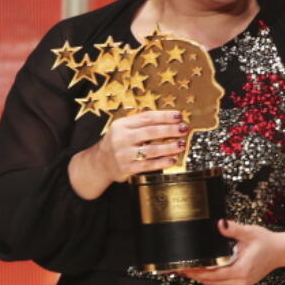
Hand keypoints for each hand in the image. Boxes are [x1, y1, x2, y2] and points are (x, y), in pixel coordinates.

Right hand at [68, 110, 187, 198]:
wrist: (100, 163)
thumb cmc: (118, 143)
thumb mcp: (123, 128)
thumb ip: (141, 123)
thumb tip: (169, 119)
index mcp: (122, 125)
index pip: (146, 117)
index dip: (164, 116)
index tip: (179, 116)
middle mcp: (121, 138)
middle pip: (150, 132)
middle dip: (170, 130)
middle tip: (184, 129)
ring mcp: (124, 154)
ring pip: (151, 150)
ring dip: (169, 147)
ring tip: (181, 145)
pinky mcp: (127, 168)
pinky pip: (148, 165)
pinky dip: (162, 162)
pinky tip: (172, 159)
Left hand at [177, 220, 284, 284]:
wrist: (283, 252)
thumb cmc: (268, 241)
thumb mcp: (251, 232)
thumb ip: (234, 229)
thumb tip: (220, 224)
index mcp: (241, 270)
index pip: (211, 274)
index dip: (195, 271)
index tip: (181, 266)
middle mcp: (240, 281)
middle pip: (210, 281)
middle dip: (193, 274)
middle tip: (176, 267)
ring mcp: (241, 284)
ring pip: (214, 283)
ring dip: (200, 276)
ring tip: (184, 268)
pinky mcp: (241, 283)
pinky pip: (221, 282)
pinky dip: (210, 277)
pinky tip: (200, 269)